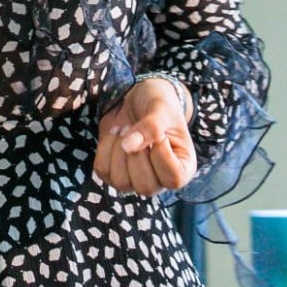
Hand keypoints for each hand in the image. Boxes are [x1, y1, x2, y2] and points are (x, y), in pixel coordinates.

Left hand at [93, 78, 198, 196]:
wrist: (137, 99)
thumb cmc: (157, 105)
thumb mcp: (161, 109)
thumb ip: (151, 127)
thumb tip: (128, 147)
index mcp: (183, 167)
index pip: (174, 179)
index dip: (161, 156)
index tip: (160, 135)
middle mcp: (160, 180)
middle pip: (145, 187)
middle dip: (136, 154)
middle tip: (138, 128)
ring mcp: (135, 179)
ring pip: (121, 182)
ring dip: (119, 151)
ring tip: (126, 129)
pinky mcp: (114, 172)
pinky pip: (103, 170)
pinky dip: (105, 148)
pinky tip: (115, 134)